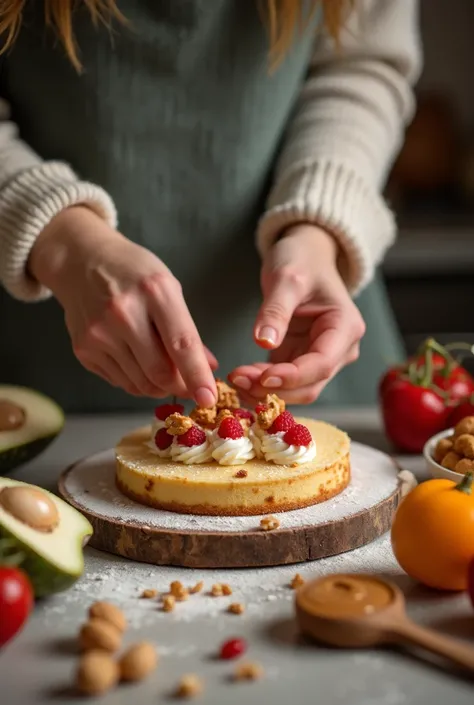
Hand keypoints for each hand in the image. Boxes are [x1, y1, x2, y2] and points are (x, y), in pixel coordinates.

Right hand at [28, 206, 217, 404]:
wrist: (80, 261)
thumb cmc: (131, 272)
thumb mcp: (167, 287)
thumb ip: (187, 329)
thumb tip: (207, 367)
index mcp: (154, 291)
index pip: (182, 344)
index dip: (197, 376)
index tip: (208, 398)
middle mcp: (124, 313)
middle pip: (159, 372)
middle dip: (179, 386)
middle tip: (189, 385)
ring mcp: (100, 334)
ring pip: (140, 384)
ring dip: (159, 386)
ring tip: (164, 372)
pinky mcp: (84, 349)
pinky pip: (120, 382)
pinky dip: (137, 381)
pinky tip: (138, 362)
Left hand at [229, 224, 365, 403]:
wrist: (304, 255)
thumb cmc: (301, 260)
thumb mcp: (287, 278)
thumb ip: (276, 311)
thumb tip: (264, 343)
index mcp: (345, 328)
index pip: (321, 364)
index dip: (293, 377)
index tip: (262, 378)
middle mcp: (339, 349)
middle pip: (310, 384)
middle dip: (275, 388)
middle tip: (238, 380)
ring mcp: (320, 356)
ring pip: (296, 389)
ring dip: (266, 390)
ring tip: (236, 379)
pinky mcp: (300, 358)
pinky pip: (284, 381)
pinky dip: (262, 383)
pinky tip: (242, 377)